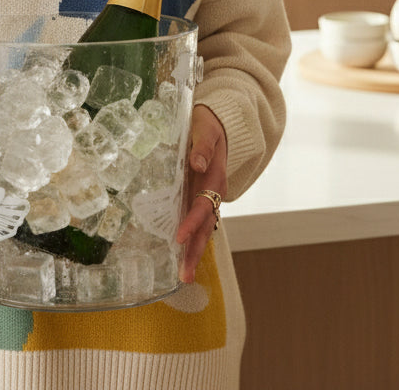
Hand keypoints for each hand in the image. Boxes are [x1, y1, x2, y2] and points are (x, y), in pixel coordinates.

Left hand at [174, 104, 227, 282]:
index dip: (192, 222)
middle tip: (184, 276)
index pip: (203, 205)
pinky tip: (179, 253)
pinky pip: (196, 221)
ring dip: (193, 251)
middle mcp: (213, 192)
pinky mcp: (198, 195)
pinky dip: (190, 238)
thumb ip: (202, 146)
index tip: (179, 237)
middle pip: (205, 226)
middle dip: (194, 251)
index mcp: (214, 178)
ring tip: (184, 275)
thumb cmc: (209, 124)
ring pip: (201, 228)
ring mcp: (206, 196)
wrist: (219, 122)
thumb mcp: (205, 129)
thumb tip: (197, 163)